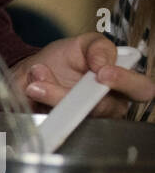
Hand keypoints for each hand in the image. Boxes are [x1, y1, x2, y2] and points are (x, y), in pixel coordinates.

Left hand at [12, 33, 154, 117]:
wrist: (31, 72)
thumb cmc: (64, 60)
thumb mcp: (84, 44)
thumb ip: (99, 47)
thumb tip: (104, 62)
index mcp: (122, 84)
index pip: (141, 89)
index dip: (126, 82)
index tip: (103, 72)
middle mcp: (108, 105)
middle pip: (108, 109)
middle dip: (90, 98)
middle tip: (73, 87)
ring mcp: (84, 120)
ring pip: (78, 115)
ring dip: (55, 95)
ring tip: (38, 79)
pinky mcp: (61, 128)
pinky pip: (55, 120)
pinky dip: (41, 101)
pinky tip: (33, 88)